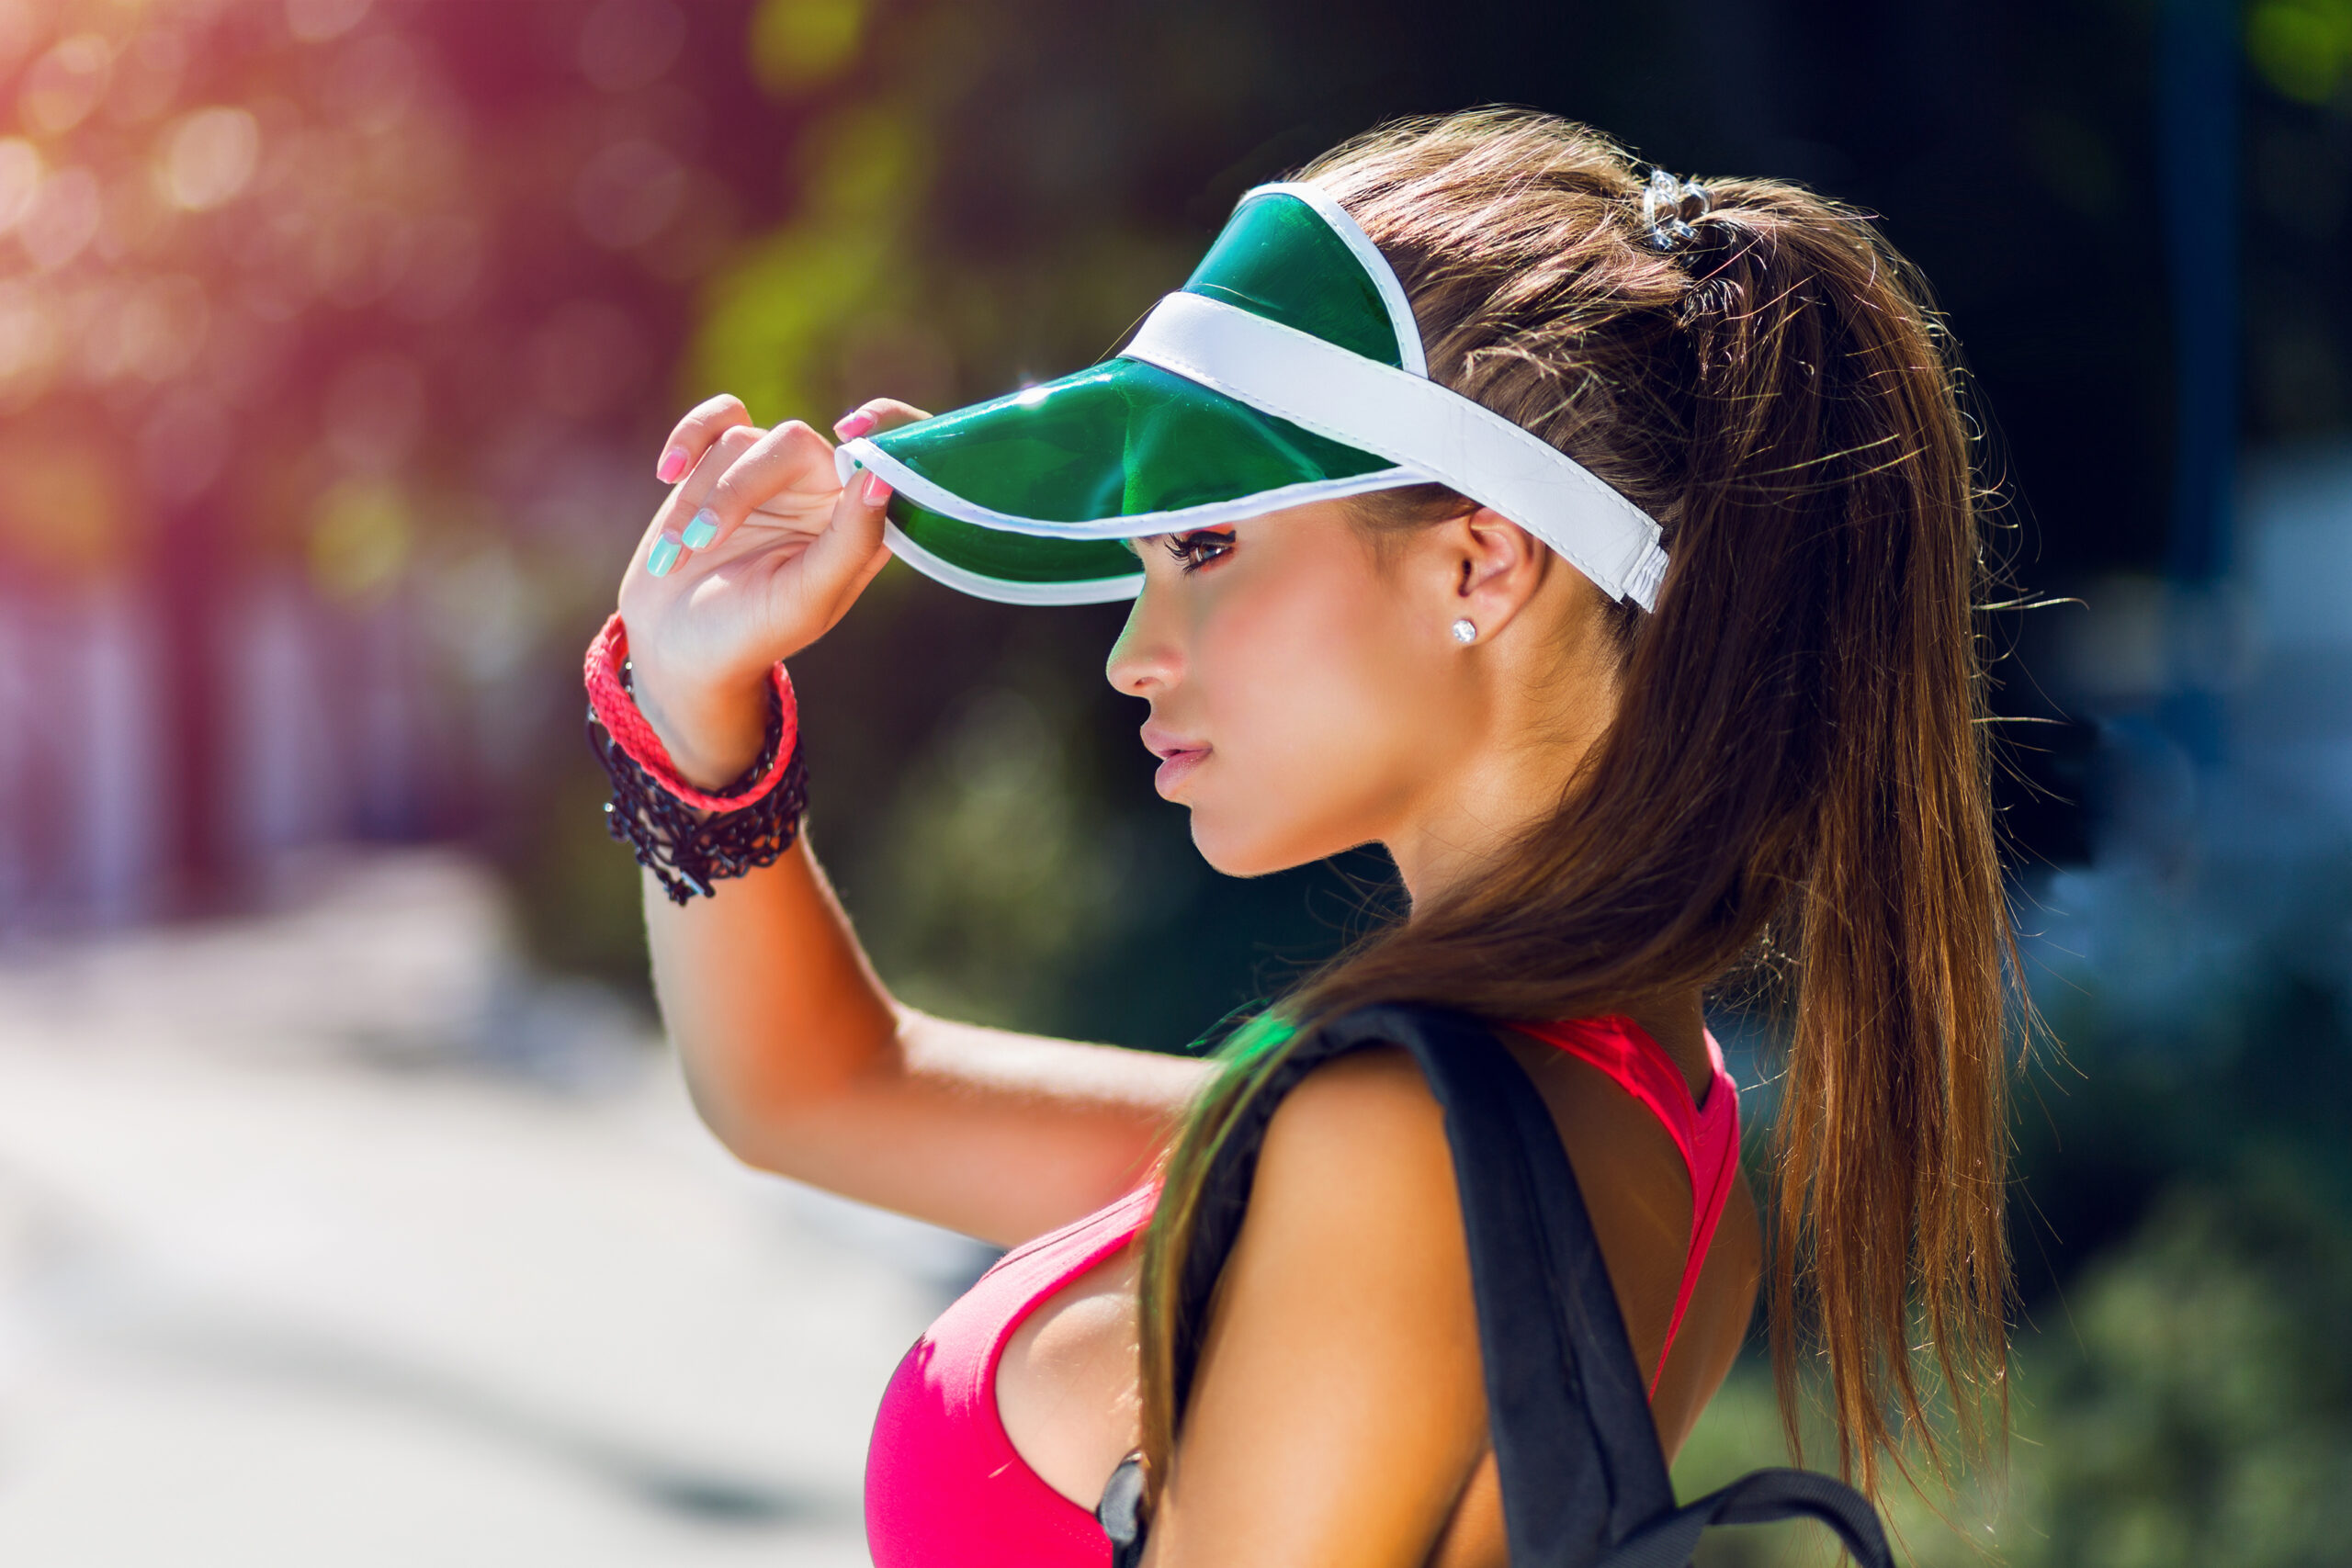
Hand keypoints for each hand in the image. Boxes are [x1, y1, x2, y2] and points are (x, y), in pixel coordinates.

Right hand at [615, 395, 927, 787]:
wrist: (678, 646)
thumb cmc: (749, 633)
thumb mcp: (805, 599)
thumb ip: (850, 542)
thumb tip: (878, 477)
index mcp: (861, 525)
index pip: (889, 456)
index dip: (886, 425)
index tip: (854, 430)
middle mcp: (822, 492)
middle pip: (792, 442)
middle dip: (736, 490)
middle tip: (703, 541)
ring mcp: (773, 475)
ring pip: (741, 438)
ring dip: (698, 497)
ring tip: (679, 552)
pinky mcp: (726, 463)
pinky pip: (717, 419)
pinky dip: (688, 438)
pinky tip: (667, 474)